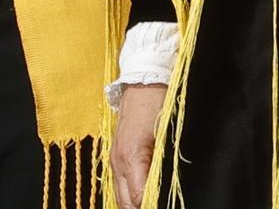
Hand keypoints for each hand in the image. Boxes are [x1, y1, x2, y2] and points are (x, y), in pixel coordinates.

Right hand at [110, 84, 165, 208]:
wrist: (143, 82)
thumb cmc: (159, 105)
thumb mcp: (164, 135)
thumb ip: (161, 164)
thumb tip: (162, 187)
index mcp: (133, 158)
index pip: (138, 197)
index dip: (150, 204)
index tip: (162, 204)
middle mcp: (119, 162)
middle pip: (125, 202)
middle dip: (139, 208)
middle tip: (156, 206)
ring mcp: (114, 159)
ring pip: (118, 195)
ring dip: (131, 205)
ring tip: (147, 204)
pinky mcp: (114, 155)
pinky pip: (117, 183)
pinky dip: (126, 195)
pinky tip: (137, 199)